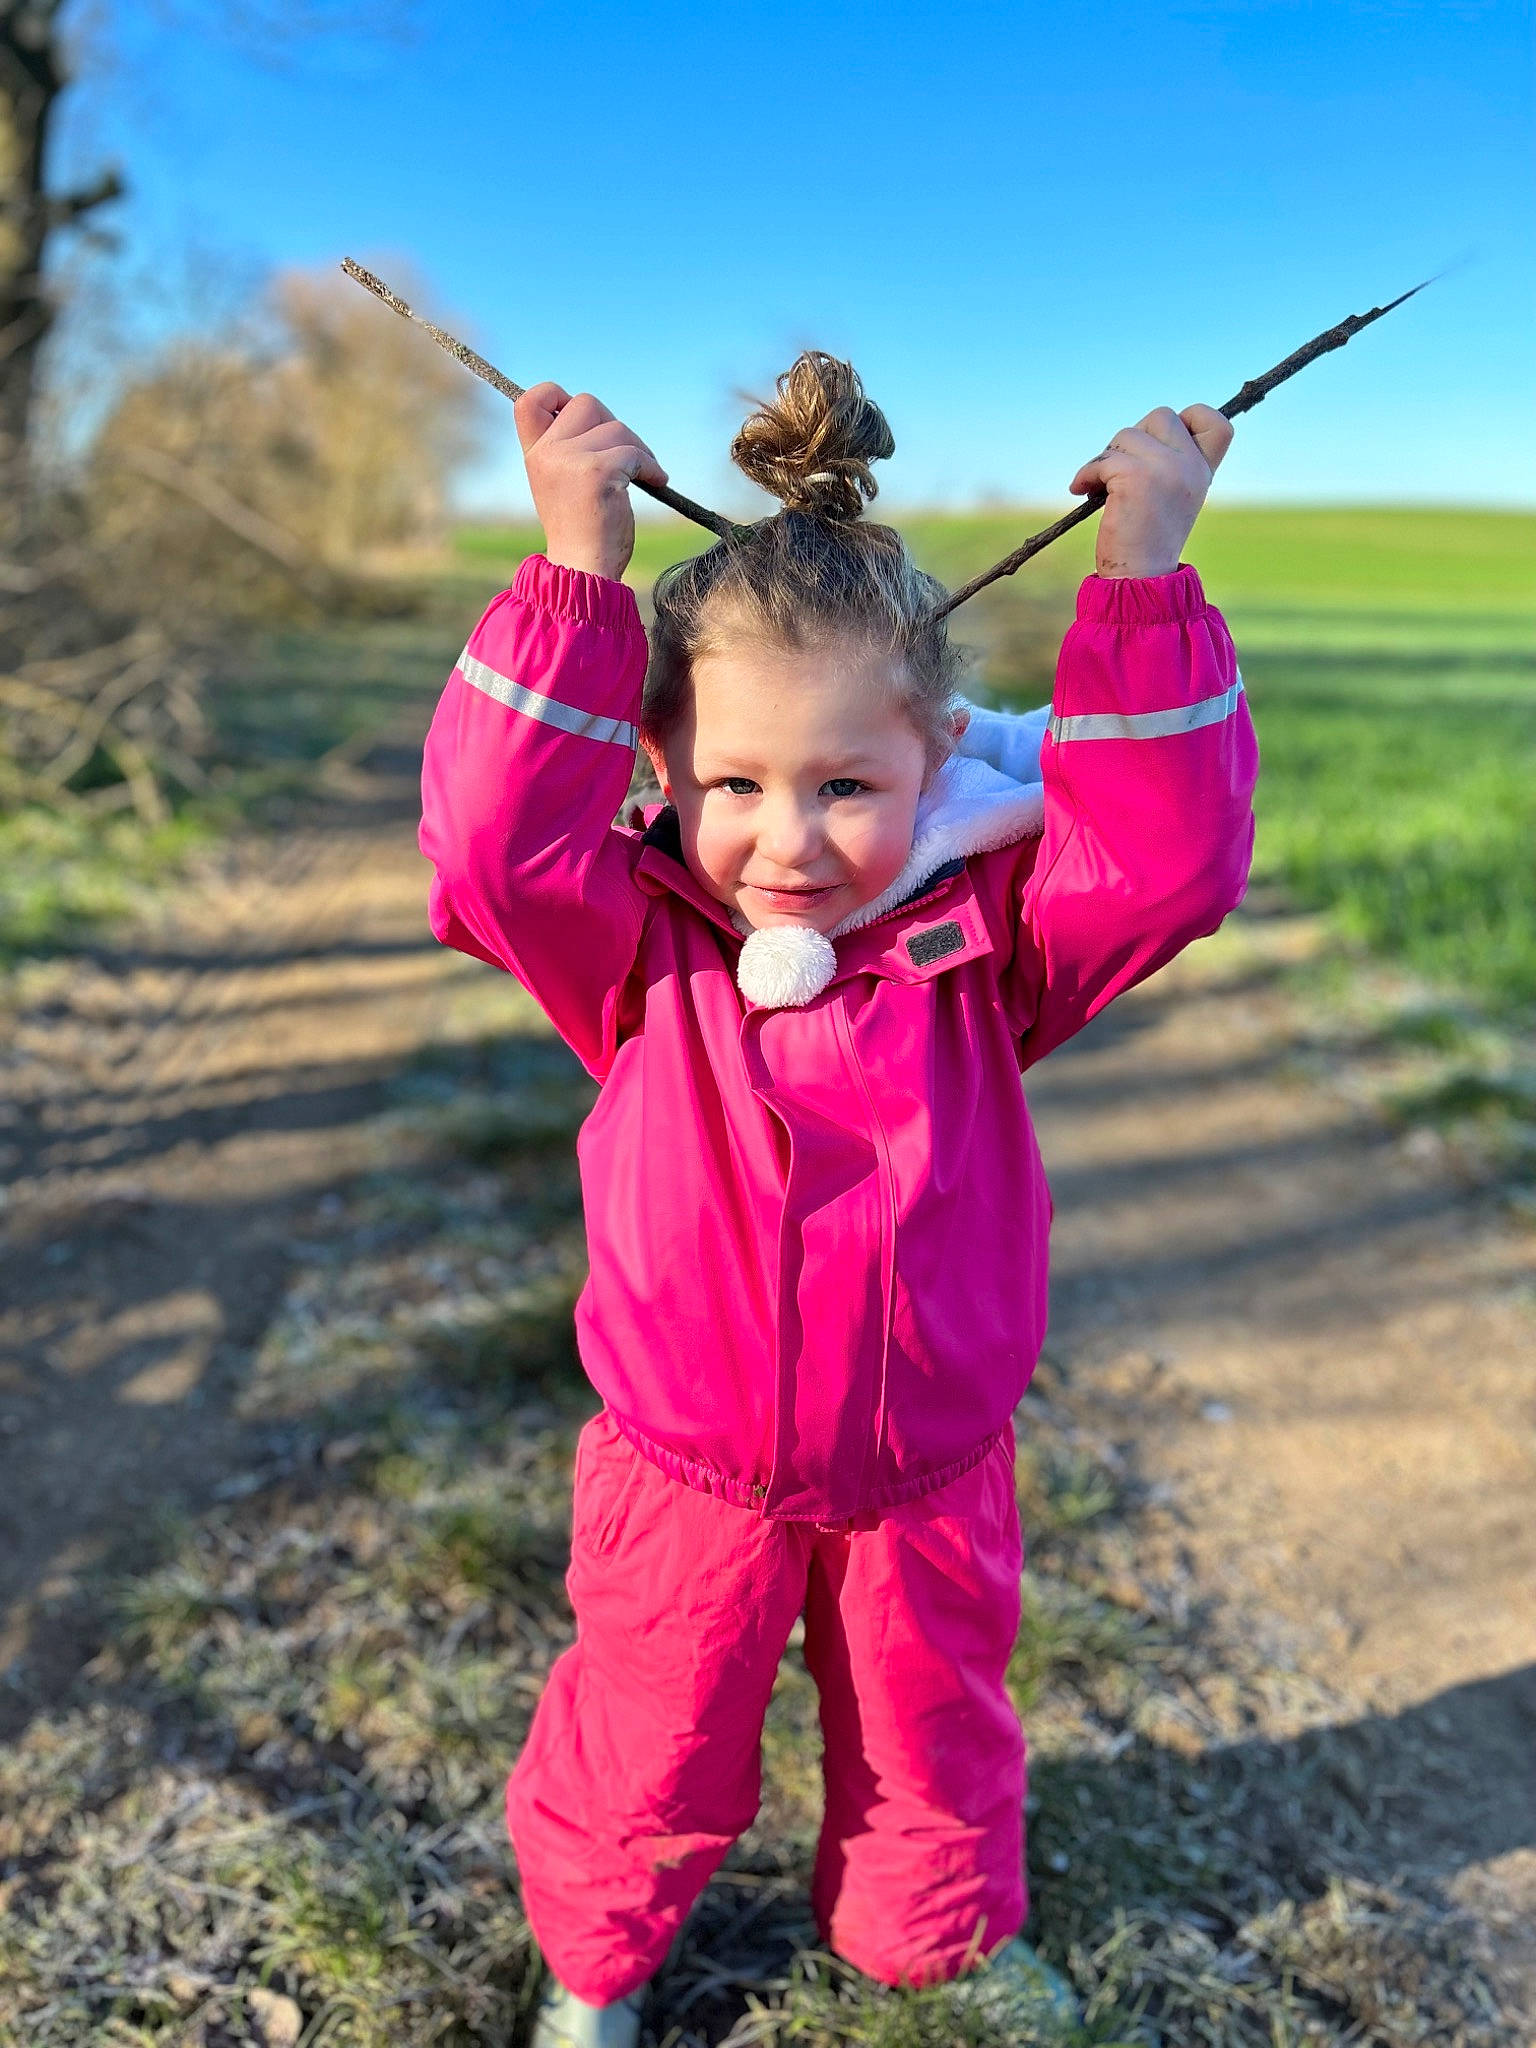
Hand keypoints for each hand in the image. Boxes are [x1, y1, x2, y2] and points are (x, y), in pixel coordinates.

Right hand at [514, 383, 667, 581]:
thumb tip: (598, 420)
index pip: (529, 400)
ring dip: (639, 449)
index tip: (587, 420)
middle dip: (615, 424)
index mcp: (535, 456)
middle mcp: (547, 454)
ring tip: (644, 475)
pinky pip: (634, 453)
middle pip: (586, 403)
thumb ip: (567, 452)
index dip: (556, 395)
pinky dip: (651, 466)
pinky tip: (656, 482)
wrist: (584, 572)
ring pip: (616, 427)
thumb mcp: (562, 485)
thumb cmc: (582, 534)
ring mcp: (569, 461)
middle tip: (629, 454)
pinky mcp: (597, 472)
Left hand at [1068, 405, 1232, 578]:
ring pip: (1126, 434)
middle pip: (1160, 416)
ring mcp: (1167, 469)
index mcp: (1203, 471)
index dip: (1190, 416)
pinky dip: (1086, 474)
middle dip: (1133, 439)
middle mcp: (1191, 466)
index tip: (1162, 441)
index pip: (1216, 421)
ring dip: (1106, 459)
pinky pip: (1103, 459)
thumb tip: (1138, 433)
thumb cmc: (1147, 541)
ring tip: (1102, 488)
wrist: (1140, 579)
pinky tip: (1082, 491)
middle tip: (1120, 470)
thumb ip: (1169, 463)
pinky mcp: (1136, 477)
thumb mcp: (1172, 496)